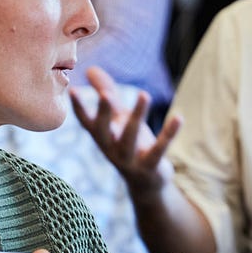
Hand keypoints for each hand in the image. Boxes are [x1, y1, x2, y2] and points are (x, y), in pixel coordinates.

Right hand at [72, 66, 181, 195]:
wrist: (145, 184)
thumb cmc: (128, 144)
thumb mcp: (117, 119)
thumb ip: (106, 92)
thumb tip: (90, 68)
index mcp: (102, 137)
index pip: (87, 122)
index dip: (79, 108)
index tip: (73, 90)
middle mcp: (111, 149)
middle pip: (104, 132)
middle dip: (104, 114)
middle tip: (105, 95)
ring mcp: (129, 160)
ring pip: (130, 138)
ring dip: (137, 117)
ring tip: (144, 94)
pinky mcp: (150, 167)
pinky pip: (160, 149)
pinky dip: (169, 134)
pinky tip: (178, 117)